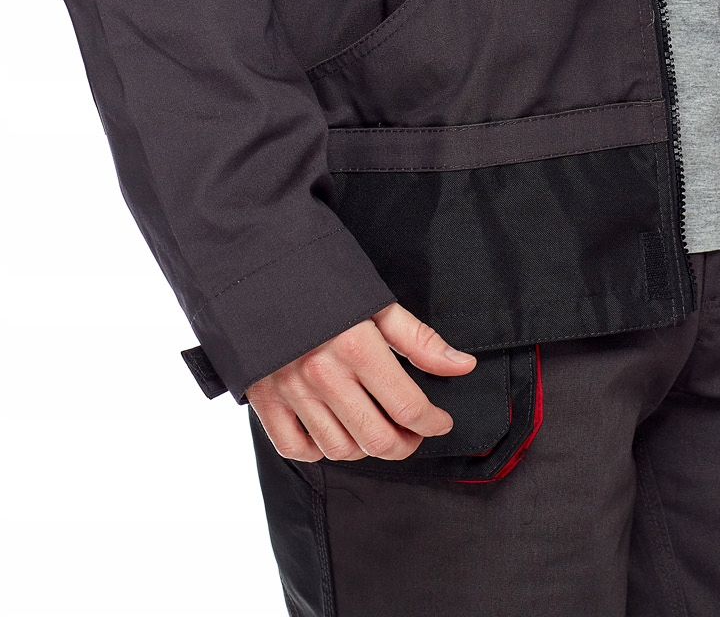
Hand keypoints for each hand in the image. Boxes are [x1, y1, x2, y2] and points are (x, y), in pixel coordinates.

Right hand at [246, 302, 476, 463]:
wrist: (258, 268)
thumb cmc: (321, 280)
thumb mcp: (376, 302)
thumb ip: (419, 340)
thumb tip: (462, 366)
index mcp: (357, 347)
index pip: (408, 407)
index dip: (433, 423)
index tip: (440, 421)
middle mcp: (324, 375)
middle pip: (378, 439)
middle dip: (406, 444)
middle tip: (413, 433)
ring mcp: (291, 392)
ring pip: (340, 450)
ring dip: (366, 448)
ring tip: (376, 429)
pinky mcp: (264, 401)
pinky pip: (295, 449)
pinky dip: (318, 450)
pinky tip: (333, 431)